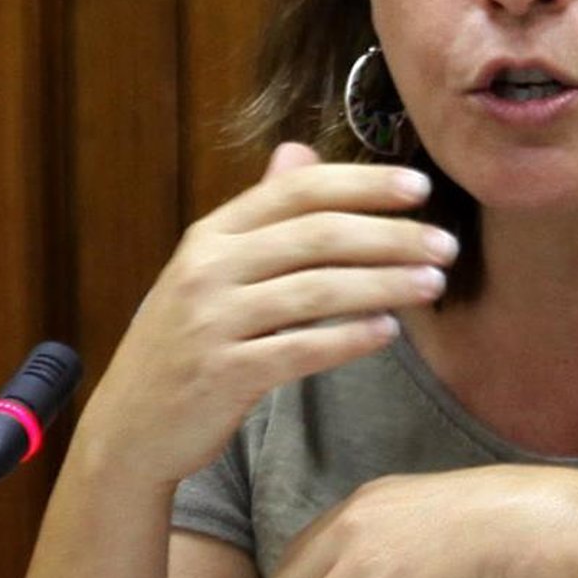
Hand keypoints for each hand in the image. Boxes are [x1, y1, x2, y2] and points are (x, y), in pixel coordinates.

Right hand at [78, 143, 458, 487]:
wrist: (131, 426)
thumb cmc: (186, 343)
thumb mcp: (211, 270)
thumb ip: (259, 215)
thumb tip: (299, 151)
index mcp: (210, 235)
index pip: (297, 191)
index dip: (362, 184)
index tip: (419, 187)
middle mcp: (207, 269)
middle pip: (316, 236)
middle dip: (390, 236)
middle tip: (446, 242)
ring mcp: (212, 321)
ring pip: (316, 291)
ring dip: (383, 284)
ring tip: (433, 283)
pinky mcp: (222, 373)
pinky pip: (300, 349)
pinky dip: (349, 339)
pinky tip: (389, 332)